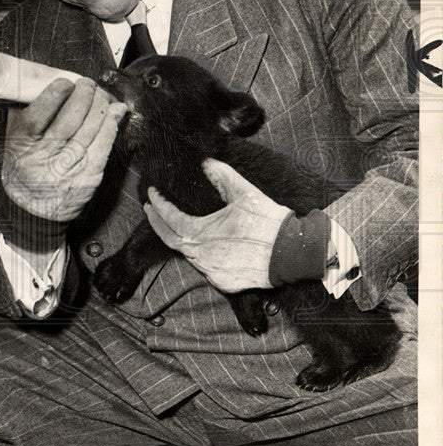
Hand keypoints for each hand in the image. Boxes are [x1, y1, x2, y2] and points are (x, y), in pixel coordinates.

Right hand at [2, 78, 125, 221]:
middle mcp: (43, 158)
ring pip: (90, 130)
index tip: (65, 82)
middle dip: (83, 95)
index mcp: (21, 146)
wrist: (32, 211)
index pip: (39, 114)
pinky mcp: (87, 178)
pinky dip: (111, 126)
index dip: (56, 93)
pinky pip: (104, 146)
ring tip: (100, 95)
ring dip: (100, 107)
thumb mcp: (11, 141)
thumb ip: (21, 112)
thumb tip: (41, 81)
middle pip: (69, 119)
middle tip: (87, 84)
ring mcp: (67, 170)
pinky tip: (114, 113)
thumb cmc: (23, 168)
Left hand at [144, 158, 291, 292]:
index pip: (169, 218)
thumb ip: (221, 175)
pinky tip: (202, 244)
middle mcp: (201, 257)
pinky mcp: (223, 284)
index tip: (152, 194)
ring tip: (176, 223)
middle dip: (158, 223)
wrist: (294, 253)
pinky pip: (205, 268)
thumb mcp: (244, 193)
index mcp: (200, 234)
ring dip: (181, 238)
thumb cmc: (269, 223)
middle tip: (150, 208)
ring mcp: (212, 273)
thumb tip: (205, 162)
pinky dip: (200, 255)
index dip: (158, 205)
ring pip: (188, 255)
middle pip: (171, 239)